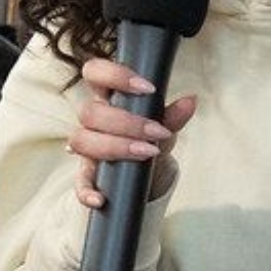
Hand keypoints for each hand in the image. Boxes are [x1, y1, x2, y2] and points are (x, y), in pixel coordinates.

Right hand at [66, 57, 196, 209]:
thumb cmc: (151, 135)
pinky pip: (79, 183)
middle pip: (90, 112)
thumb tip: (191, 100)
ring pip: (81, 140)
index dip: (115, 75)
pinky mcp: (87, 174)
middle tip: (158, 132)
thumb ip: (174, 115)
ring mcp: (87, 146)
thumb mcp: (165, 124)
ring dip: (115, 147)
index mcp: (109, 97)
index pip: (94, 72)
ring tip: (148, 152)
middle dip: (127, 122)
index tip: (147, 88)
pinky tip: (101, 198)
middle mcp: (93, 120)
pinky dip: (87, 191)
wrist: (148, 169)